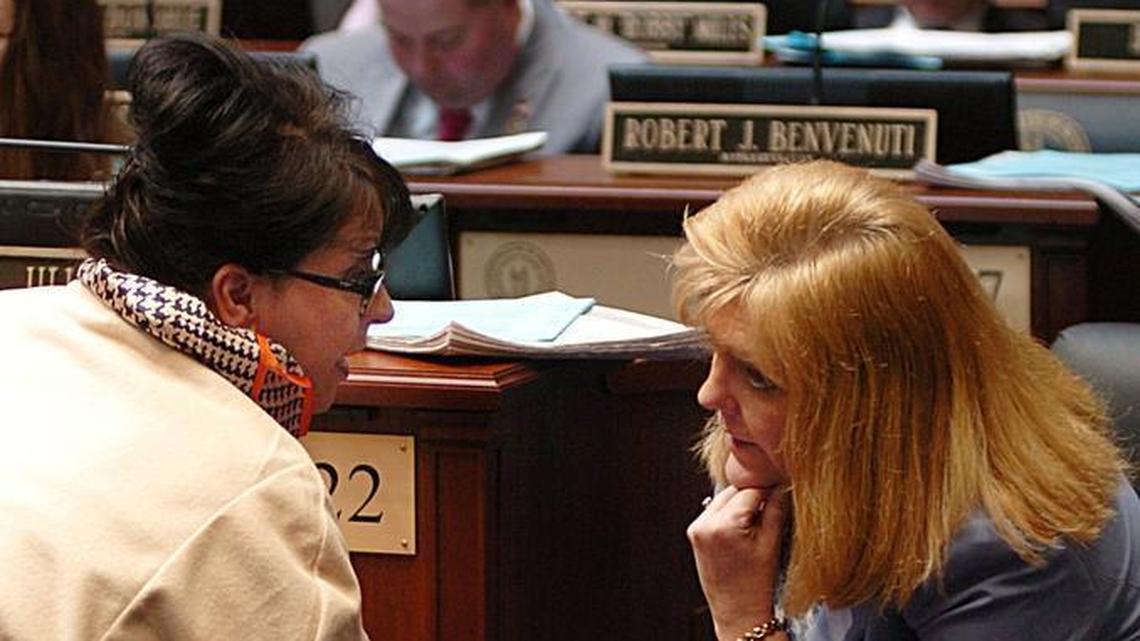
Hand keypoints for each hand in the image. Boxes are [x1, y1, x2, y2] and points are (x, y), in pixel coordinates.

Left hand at [687, 485, 789, 640]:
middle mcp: (705, 523)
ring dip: (740, 504)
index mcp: (724, 525)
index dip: (768, 490)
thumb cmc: (755, 584)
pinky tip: (741, 530)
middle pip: (734, 491)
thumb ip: (775, 508)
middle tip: (769, 510)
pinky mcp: (694, 533)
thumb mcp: (771, 543)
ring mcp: (696, 528)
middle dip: (752, 496)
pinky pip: (715, 511)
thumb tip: (780, 484)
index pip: (750, 490)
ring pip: (723, 498)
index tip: (779, 492)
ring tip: (754, 525)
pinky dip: (729, 514)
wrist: (737, 611)